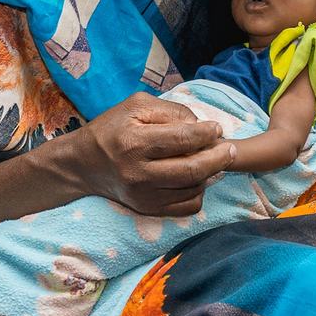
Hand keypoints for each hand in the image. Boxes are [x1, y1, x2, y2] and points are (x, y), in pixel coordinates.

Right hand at [69, 92, 235, 215]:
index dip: (206, 134)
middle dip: (219, 158)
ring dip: (209, 174)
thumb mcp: (136, 106)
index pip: (181, 139)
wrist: (84, 164)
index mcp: (134, 143)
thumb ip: (171, 111)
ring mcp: (143, 195)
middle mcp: (138, 172)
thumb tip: (201, 126)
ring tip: (210, 160)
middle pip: (192, 170)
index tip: (216, 129)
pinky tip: (195, 178)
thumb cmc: (112, 128)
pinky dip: (198, 192)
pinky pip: (186, 207)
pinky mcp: (147, 209)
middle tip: (230, 149)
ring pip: (193, 189)